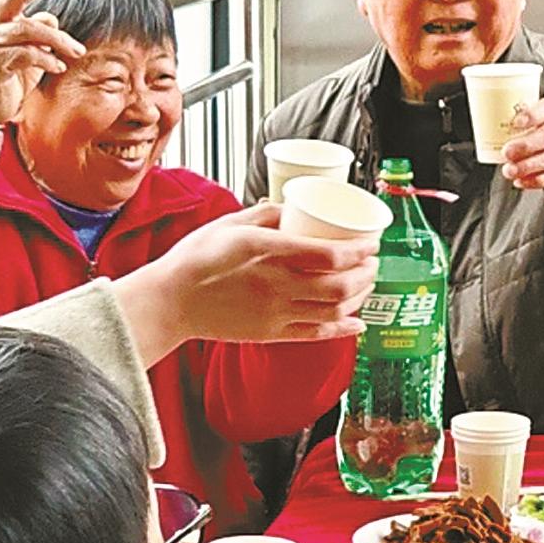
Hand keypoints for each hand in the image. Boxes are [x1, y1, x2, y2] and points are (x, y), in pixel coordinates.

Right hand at [116, 205, 377, 361]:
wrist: (170, 302)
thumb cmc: (195, 258)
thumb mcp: (229, 224)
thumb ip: (265, 215)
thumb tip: (293, 208)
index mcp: (267, 252)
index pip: (329, 254)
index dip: (359, 250)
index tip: (371, 241)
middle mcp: (276, 284)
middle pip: (340, 284)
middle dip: (367, 272)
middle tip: (373, 260)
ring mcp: (275, 312)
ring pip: (335, 310)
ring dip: (360, 296)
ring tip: (366, 283)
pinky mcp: (271, 333)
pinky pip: (317, 334)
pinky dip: (344, 329)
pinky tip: (357, 323)